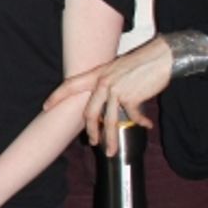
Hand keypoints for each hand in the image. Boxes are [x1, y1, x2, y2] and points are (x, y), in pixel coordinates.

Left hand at [43, 35, 170, 154]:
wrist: (162, 56)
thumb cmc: (141, 62)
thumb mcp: (117, 69)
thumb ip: (107, 83)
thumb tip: (106, 102)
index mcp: (98, 74)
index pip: (70, 85)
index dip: (57, 96)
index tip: (46, 106)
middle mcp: (103, 82)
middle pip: (89, 113)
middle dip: (90, 131)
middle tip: (92, 142)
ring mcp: (116, 90)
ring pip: (108, 122)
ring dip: (109, 139)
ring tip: (110, 151)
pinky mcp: (131, 97)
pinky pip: (132, 117)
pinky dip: (140, 123)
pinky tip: (146, 125)